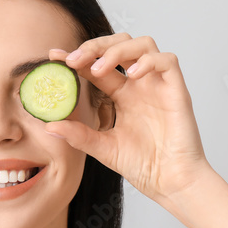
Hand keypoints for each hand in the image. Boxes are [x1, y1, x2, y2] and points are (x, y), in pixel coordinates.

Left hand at [45, 33, 213, 200]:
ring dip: (117, 50)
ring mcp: (158, 85)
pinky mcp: (177, 90)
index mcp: (122, 95)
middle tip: (74, 60)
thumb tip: (49, 126)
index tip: (54, 57)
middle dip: (95, 46)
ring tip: (99, 69)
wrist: (170, 183)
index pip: (97, 66)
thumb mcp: (103, 148)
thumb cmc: (143, 166)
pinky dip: (149, 61)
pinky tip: (132, 74)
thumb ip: (78, 135)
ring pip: (143, 44)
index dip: (77, 57)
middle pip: (119, 45)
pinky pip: (168, 60)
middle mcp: (140, 85)